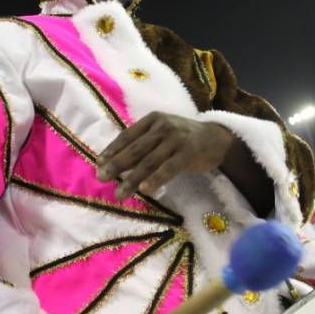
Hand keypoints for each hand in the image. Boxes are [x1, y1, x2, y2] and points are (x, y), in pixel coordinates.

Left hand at [97, 112, 233, 198]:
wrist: (216, 138)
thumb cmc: (184, 138)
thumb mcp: (162, 133)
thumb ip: (143, 143)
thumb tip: (115, 162)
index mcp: (153, 119)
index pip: (127, 135)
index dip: (112, 150)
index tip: (98, 164)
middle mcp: (163, 126)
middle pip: (135, 149)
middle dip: (116, 165)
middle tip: (101, 178)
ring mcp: (176, 139)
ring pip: (148, 162)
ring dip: (132, 180)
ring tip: (120, 194)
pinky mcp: (188, 153)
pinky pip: (168, 169)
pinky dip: (155, 179)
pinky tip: (145, 190)